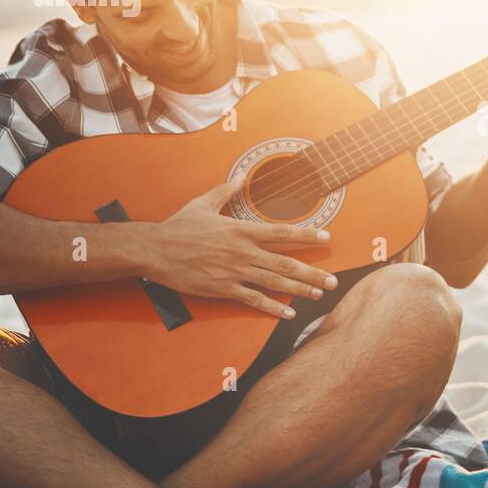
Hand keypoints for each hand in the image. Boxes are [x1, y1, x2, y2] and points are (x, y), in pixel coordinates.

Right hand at [141, 174, 335, 319]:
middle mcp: (242, 252)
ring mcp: (234, 272)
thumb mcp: (204, 202)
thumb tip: (242, 174)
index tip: (326, 238)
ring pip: (274, 283)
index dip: (307, 236)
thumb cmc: (178, 226)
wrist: (153, 250)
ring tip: (319, 295)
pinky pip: (253, 300)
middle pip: (286, 263)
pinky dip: (273, 307)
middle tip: (333, 280)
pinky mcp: (223, 289)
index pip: (282, 232)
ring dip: (300, 290)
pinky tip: (288, 312)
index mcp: (240, 230)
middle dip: (313, 273)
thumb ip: (227, 189)